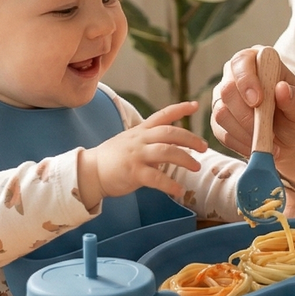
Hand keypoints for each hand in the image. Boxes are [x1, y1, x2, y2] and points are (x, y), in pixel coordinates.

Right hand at [77, 101, 204, 206]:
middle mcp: (140, 139)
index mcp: (141, 130)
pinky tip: (179, 190)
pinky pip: (155, 177)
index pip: (162, 115)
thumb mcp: (132, 141)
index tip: (195, 105)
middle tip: (204, 147)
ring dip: (184, 159)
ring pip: (166, 152)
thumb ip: (152, 140)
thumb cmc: (114, 157)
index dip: (179, 109)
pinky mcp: (133, 172)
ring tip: (197, 167)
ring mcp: (136, 155)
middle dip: (190, 138)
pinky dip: (169, 184)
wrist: (90, 171)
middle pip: (170, 133)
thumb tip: (175, 144)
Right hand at [211, 47, 294, 191]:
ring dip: (245, 132)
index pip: (242, 61)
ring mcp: (224, 98)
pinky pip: (220, 132)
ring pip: (221, 113)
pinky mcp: (219, 120)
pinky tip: (257, 147)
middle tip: (268, 132)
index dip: (247, 80)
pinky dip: (240, 144)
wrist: (292, 139)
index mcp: (258, 61)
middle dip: (246, 115)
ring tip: (269, 142)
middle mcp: (236, 75)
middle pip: (227, 90)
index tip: (258, 102)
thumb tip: (282, 89)